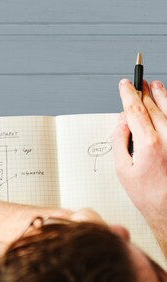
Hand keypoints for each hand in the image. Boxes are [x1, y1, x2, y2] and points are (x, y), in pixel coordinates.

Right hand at [113, 80, 166, 240]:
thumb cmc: (150, 197)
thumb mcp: (122, 170)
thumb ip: (120, 141)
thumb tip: (122, 123)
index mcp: (149, 144)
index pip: (135, 109)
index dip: (128, 93)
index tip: (125, 85)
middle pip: (152, 107)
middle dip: (143, 93)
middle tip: (137, 84)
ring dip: (162, 95)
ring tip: (156, 85)